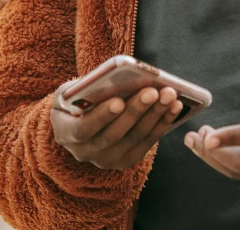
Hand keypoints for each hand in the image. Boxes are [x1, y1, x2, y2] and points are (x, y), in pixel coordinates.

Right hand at [51, 82, 183, 169]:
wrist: (76, 121)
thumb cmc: (73, 98)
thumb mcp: (69, 91)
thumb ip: (82, 88)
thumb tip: (111, 80)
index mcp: (64, 133)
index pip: (83, 129)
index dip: (101, 116)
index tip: (118, 100)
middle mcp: (84, 152)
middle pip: (114, 134)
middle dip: (136, 111)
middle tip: (153, 91)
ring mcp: (106, 160)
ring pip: (134, 138)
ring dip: (155, 116)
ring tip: (169, 95)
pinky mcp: (125, 160)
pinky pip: (147, 143)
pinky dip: (162, 124)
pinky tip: (174, 107)